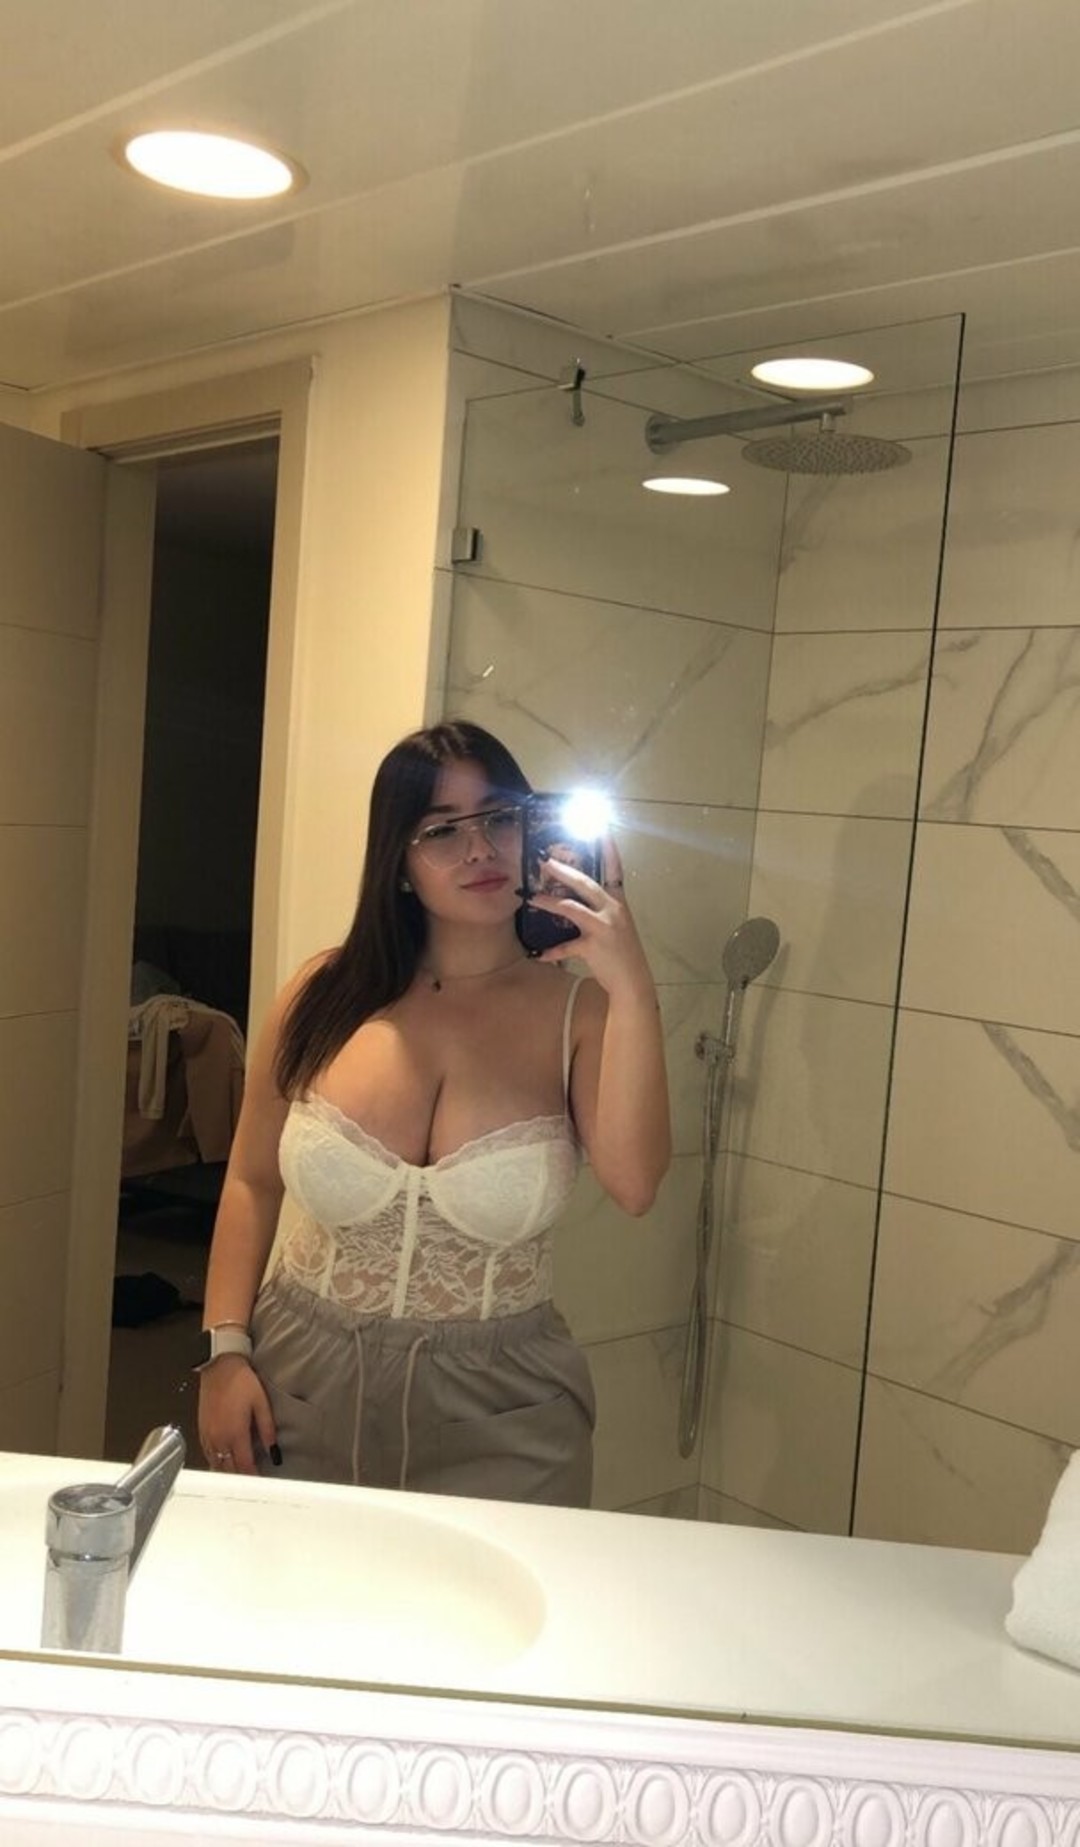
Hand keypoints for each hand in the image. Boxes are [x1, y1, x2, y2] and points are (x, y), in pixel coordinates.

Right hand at [197, 1355, 277, 1475]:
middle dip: (239, 1478)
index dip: (252, 1477)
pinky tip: (221, 1463)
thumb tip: (273, 1450)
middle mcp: (219, 1438)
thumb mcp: (261, 1403)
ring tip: (237, 1477)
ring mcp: (208, 1435)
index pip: (244, 1466)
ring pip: (216, 1465)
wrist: (220, 1367)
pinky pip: (207, 1454)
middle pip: (229, 1469)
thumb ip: (267, 1430)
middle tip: (249, 1482)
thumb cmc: (241, 1381)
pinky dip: (215, 1462)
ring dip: (226, 1473)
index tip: (259, 1482)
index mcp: (236, 1433)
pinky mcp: (201, 1430)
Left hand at [528, 840, 654, 1001]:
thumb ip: (599, 912)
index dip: (609, 849)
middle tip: (545, 861)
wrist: (633, 982)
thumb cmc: (622, 954)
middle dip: (563, 871)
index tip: (601, 828)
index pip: (615, 870)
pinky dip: (552, 951)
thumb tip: (572, 901)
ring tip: (533, 897)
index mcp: (619, 903)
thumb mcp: (617, 926)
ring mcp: (604, 927)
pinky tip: (540, 955)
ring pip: (572, 908)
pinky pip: (567, 946)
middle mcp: (613, 911)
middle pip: (585, 884)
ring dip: (549, 902)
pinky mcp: (593, 946)